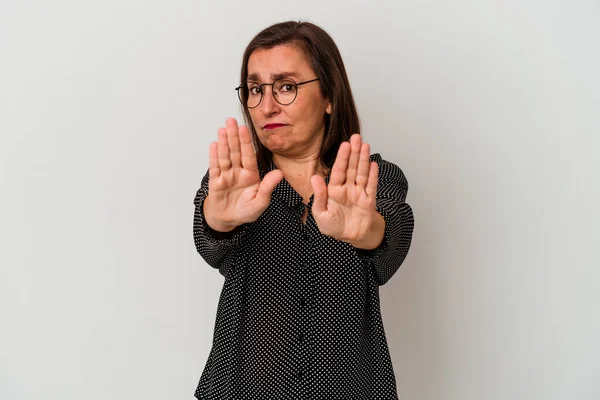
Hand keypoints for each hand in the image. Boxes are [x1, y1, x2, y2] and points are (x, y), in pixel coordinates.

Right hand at [203, 118, 282, 231]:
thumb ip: (268, 187)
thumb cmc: (246, 211)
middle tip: (231, 120)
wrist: (229, 220)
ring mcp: (226, 175)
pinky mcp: (216, 182)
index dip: (246, 142)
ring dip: (224, 143)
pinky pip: (215, 167)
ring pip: (225, 156)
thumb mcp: (261, 202)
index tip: (244, 129)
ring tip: (223, 129)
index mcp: (251, 175)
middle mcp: (238, 172)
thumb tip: (279, 174)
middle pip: (235, 151)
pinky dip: (214, 156)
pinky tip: (214, 144)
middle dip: (234, 136)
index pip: (249, 155)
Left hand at [310, 134, 383, 248]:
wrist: (350, 238)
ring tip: (365, 145)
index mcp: (334, 190)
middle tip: (356, 137)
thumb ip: (319, 196)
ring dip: (363, 159)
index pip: (338, 171)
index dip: (341, 157)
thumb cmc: (333, 226)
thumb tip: (314, 178)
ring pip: (362, 173)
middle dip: (354, 153)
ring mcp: (359, 193)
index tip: (344, 145)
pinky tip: (373, 164)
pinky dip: (373, 175)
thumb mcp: (321, 214)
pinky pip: (371, 186)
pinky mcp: (369, 200)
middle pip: (351, 167)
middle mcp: (347, 188)